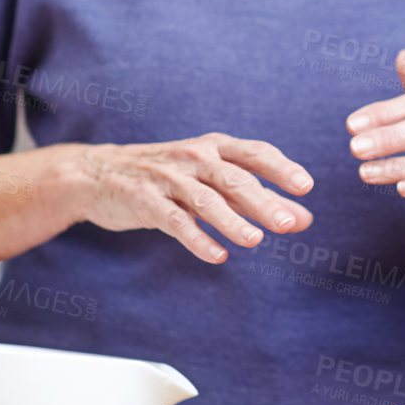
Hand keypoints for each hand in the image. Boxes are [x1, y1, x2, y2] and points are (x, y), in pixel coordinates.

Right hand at [78, 135, 312, 262]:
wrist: (99, 174)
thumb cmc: (168, 177)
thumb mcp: (213, 181)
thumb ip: (259, 199)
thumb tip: (304, 220)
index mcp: (214, 148)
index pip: (255, 153)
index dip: (281, 169)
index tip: (306, 187)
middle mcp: (194, 158)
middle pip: (235, 178)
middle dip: (263, 201)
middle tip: (288, 224)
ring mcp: (168, 178)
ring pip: (206, 200)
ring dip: (232, 221)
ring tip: (255, 241)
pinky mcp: (146, 201)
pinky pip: (176, 221)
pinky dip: (197, 239)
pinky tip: (217, 256)